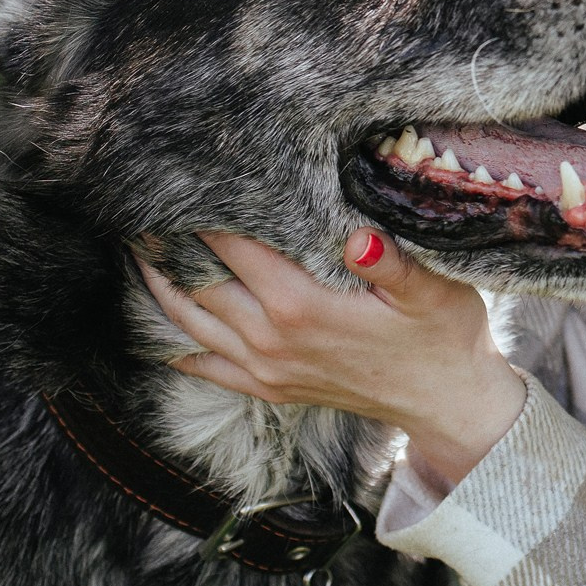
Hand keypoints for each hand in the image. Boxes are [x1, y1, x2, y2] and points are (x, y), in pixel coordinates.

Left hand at [144, 230, 527, 491]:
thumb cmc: (442, 336)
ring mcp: (268, 370)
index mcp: (302, 307)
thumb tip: (358, 237)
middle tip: (137, 211)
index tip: (178, 182)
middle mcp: (273, 340)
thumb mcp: (430, 291)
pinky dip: (177, 345)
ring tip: (136, 254)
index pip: (234, 249)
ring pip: (193, 326)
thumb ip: (390, 263)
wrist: (448, 404)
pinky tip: (159, 327)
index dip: (202, 216)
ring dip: (161, 290)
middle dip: (169, 248)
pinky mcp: (272, 390)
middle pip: (200, 285)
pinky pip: (208, 369)